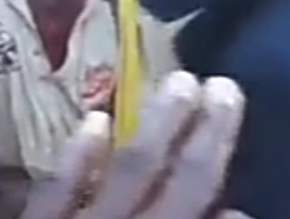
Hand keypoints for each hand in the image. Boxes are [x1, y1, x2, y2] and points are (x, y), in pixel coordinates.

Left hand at [22, 71, 250, 218]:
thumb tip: (232, 215)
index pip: (194, 205)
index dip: (220, 165)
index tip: (233, 121)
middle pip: (174, 184)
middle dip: (204, 138)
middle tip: (222, 86)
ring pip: (126, 174)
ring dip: (157, 129)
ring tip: (181, 84)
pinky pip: (56, 191)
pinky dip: (78, 157)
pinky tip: (94, 121)